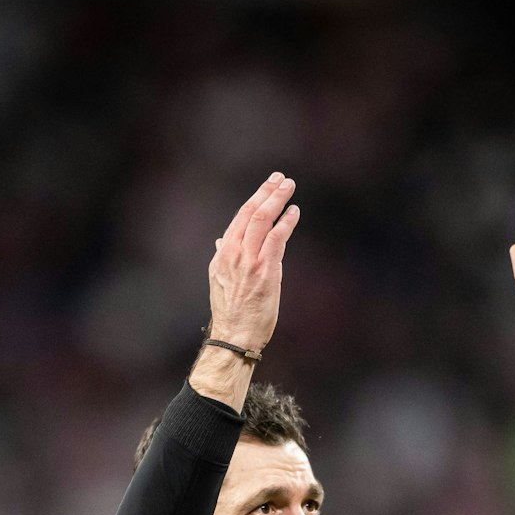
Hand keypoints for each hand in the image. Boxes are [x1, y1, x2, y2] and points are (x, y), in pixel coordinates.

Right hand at [190, 172, 301, 410]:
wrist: (235, 336)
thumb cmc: (231, 313)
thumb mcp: (219, 281)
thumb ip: (223, 257)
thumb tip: (221, 240)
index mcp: (222, 255)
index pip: (238, 219)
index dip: (254, 199)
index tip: (267, 187)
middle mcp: (233, 253)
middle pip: (250, 213)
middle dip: (267, 192)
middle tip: (281, 178)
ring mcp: (249, 261)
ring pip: (263, 220)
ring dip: (277, 200)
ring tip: (289, 187)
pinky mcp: (265, 270)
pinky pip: (277, 238)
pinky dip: (286, 222)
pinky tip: (294, 212)